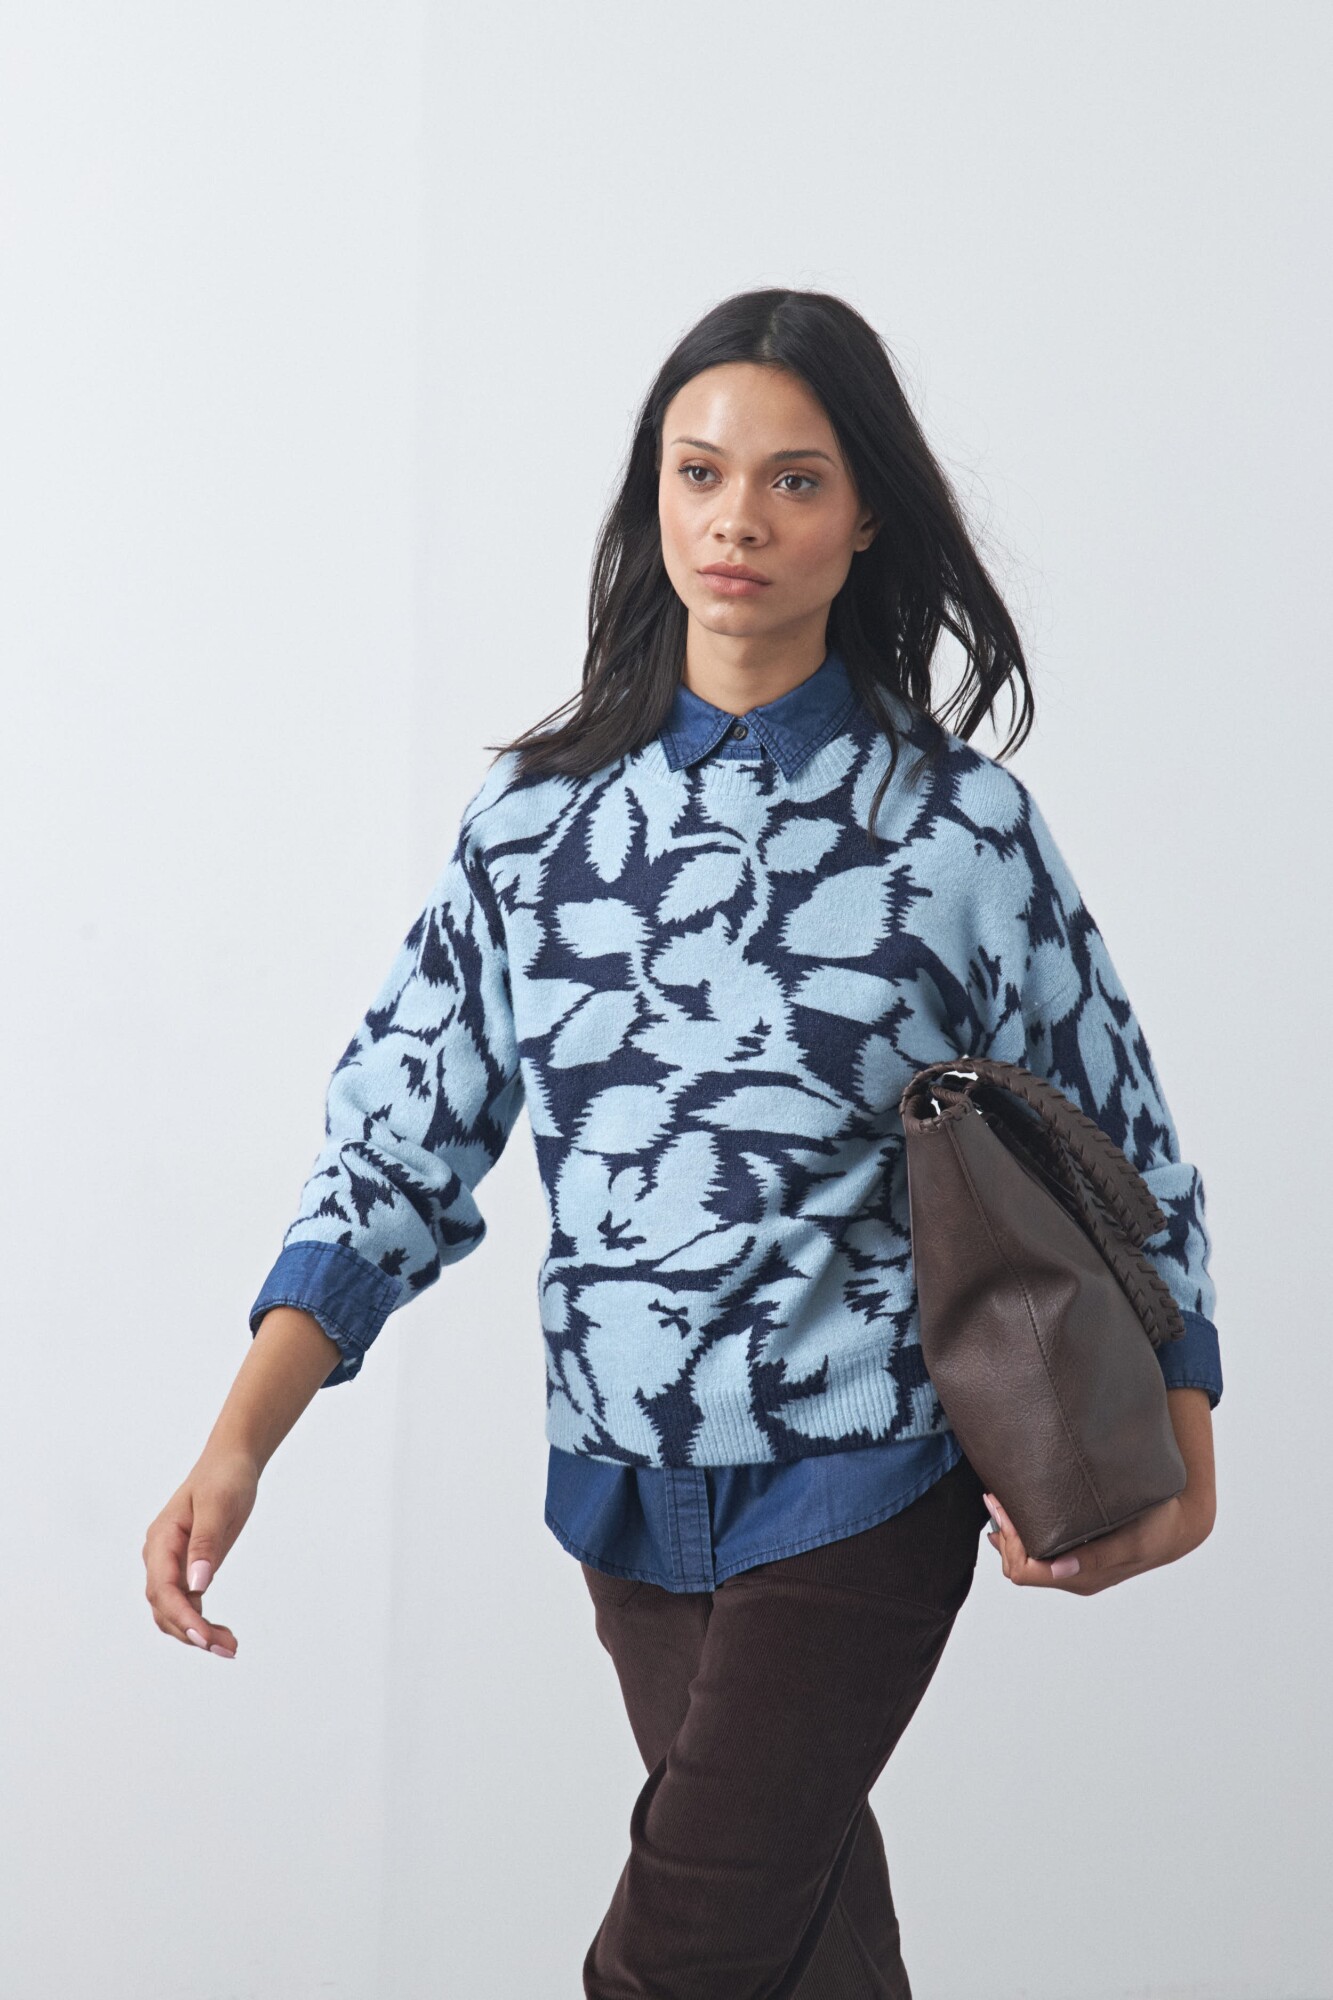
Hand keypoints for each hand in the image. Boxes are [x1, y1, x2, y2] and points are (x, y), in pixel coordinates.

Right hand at [142, 1448, 258, 1656]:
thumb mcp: (218, 1506)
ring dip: (195, 1633)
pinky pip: (185, 1603)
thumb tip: (197, 1585)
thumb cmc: (225, 1478)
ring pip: (172, 1611)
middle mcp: (159, 1555)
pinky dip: (199, 1621)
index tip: (204, 1639)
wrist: (231, 1461)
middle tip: (227, 1649)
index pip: (164, 1589)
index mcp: (162, 1539)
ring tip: (229, 1647)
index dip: (182, 1617)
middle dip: (192, 1632)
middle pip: (165, 1607)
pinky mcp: (184, 1568)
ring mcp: (170, 1563)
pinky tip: (220, 1633)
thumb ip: (206, 1545)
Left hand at [983, 1386, 1216, 1596]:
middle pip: (1018, 1567)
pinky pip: (1038, 1553)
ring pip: (1025, 1562)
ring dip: (1009, 1534)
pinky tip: (1017, 1514)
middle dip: (1003, 1535)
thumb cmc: (1157, 1530)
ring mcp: (1073, 1569)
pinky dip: (1022, 1534)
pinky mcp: (1077, 1556)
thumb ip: (1096, 1557)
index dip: (1008, 1541)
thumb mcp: (1131, 1541)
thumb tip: (1058, 1570)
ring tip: (1000, 1503)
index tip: (1003, 1507)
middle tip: (995, 1499)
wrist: (1179, 1526)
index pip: (1024, 1572)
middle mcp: (1073, 1578)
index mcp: (1082, 1578)